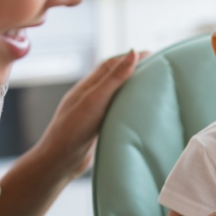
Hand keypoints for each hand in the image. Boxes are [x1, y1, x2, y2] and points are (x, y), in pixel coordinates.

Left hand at [35, 49, 144, 179]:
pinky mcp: (97, 127)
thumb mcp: (96, 100)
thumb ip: (114, 78)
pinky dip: (129, 107)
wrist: (59, 162)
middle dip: (134, 70)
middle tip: (157, 68)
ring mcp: (94, 112)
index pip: (112, 64)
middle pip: (115, 77)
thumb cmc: (73, 130)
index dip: (131, 57)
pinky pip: (116, 111)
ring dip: (132, 89)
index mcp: (89, 85)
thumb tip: (133, 53)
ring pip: (116, 95)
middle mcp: (91, 96)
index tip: (153, 53)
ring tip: (153, 87)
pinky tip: (138, 112)